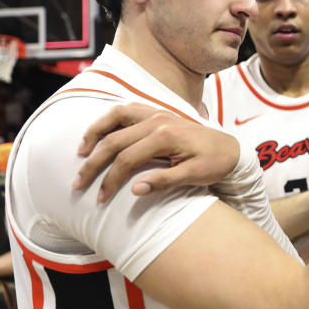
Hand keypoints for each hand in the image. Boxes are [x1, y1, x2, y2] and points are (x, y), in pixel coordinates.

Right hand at [72, 103, 239, 201]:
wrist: (230, 148)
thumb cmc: (214, 163)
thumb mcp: (195, 176)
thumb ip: (165, 181)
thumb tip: (134, 189)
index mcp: (166, 136)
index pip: (126, 159)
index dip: (110, 180)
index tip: (100, 198)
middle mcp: (157, 120)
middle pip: (114, 140)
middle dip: (93, 163)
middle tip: (78, 184)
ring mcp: (156, 113)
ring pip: (115, 116)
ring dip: (95, 133)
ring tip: (80, 152)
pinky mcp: (157, 112)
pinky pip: (126, 110)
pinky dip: (108, 119)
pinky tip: (99, 133)